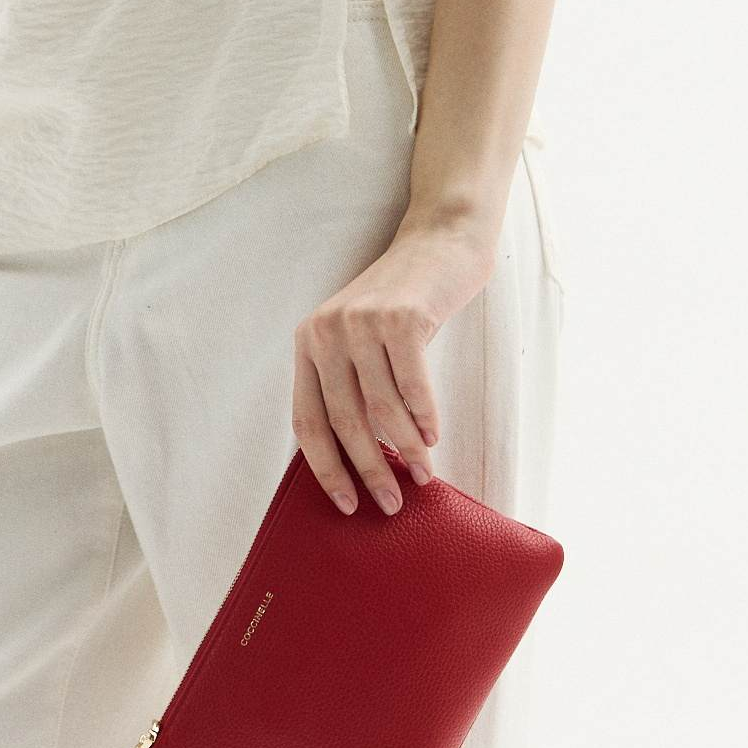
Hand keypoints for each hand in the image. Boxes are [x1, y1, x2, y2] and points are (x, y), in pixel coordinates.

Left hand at [292, 212, 498, 513]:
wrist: (440, 242)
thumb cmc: (404, 304)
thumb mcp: (362, 342)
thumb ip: (352, 387)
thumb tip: (360, 461)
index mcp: (308, 344)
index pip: (307, 420)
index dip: (325, 468)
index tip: (345, 504)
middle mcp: (327, 333)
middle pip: (344, 421)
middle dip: (368, 470)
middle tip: (389, 505)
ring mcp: (363, 323)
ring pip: (382, 408)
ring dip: (405, 450)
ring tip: (422, 476)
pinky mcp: (402, 319)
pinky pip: (413, 386)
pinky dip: (425, 418)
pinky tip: (434, 438)